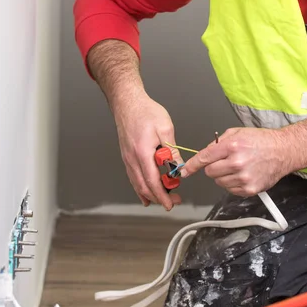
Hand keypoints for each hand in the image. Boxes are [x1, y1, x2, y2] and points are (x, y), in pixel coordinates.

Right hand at [113, 92, 183, 209]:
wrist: (127, 102)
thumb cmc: (145, 111)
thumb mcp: (165, 128)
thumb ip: (172, 150)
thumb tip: (179, 166)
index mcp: (142, 152)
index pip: (152, 180)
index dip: (162, 195)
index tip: (170, 204)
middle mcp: (132, 158)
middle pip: (144, 186)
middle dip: (159, 197)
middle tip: (174, 201)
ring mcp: (127, 159)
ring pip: (137, 184)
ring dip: (151, 194)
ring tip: (165, 198)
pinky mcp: (127, 157)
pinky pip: (133, 177)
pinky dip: (141, 188)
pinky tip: (146, 194)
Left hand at [182, 127, 290, 196]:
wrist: (283, 151)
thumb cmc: (262, 141)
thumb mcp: (238, 133)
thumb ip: (219, 142)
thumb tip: (205, 153)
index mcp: (232, 146)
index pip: (205, 158)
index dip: (192, 166)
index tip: (185, 171)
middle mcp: (237, 162)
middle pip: (210, 172)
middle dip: (214, 167)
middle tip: (226, 162)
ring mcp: (243, 177)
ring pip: (219, 182)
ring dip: (224, 176)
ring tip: (238, 167)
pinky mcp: (249, 189)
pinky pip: (231, 190)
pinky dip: (233, 184)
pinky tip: (244, 175)